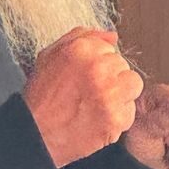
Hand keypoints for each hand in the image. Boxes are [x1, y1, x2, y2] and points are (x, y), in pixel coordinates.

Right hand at [23, 27, 143, 167]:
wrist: (36, 133)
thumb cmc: (42, 95)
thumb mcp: (51, 55)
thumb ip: (82, 37)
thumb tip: (111, 36)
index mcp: (81, 49)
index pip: (108, 47)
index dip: (97, 61)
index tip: (85, 74)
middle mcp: (97, 68)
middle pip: (122, 64)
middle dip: (109, 75)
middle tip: (89, 90)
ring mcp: (109, 94)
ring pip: (133, 84)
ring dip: (120, 92)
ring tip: (99, 101)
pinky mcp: (115, 118)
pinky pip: (130, 110)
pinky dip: (117, 116)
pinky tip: (98, 117)